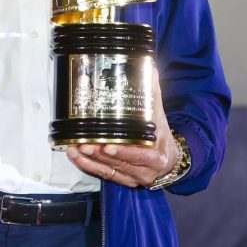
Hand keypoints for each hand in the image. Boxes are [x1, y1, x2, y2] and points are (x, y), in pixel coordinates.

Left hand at [66, 67, 176, 187]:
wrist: (170, 157)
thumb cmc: (161, 135)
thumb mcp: (159, 115)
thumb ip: (151, 92)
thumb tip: (148, 66)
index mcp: (157, 156)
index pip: (139, 156)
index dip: (124, 152)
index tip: (108, 146)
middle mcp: (146, 170)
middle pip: (120, 164)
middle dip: (99, 154)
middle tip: (84, 144)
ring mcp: (134, 177)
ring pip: (109, 171)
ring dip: (90, 161)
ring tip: (75, 149)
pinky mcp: (123, 181)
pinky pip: (104, 175)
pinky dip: (89, 167)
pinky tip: (77, 157)